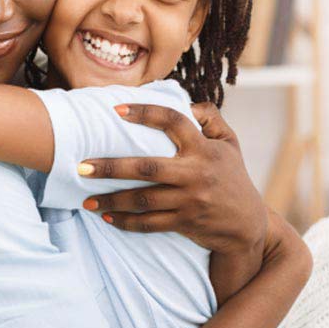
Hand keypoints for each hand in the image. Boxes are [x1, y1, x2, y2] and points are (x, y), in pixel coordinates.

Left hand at [81, 102, 268, 256]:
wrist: (247, 225)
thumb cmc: (233, 177)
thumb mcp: (230, 144)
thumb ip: (211, 118)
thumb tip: (186, 102)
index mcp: (205, 148)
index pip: (173, 121)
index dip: (145, 113)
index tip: (116, 110)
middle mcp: (196, 173)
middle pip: (147, 168)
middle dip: (111, 167)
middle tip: (81, 166)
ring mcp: (190, 200)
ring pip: (143, 199)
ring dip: (111, 200)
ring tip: (85, 199)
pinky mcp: (185, 223)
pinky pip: (149, 224)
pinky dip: (126, 222)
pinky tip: (106, 218)